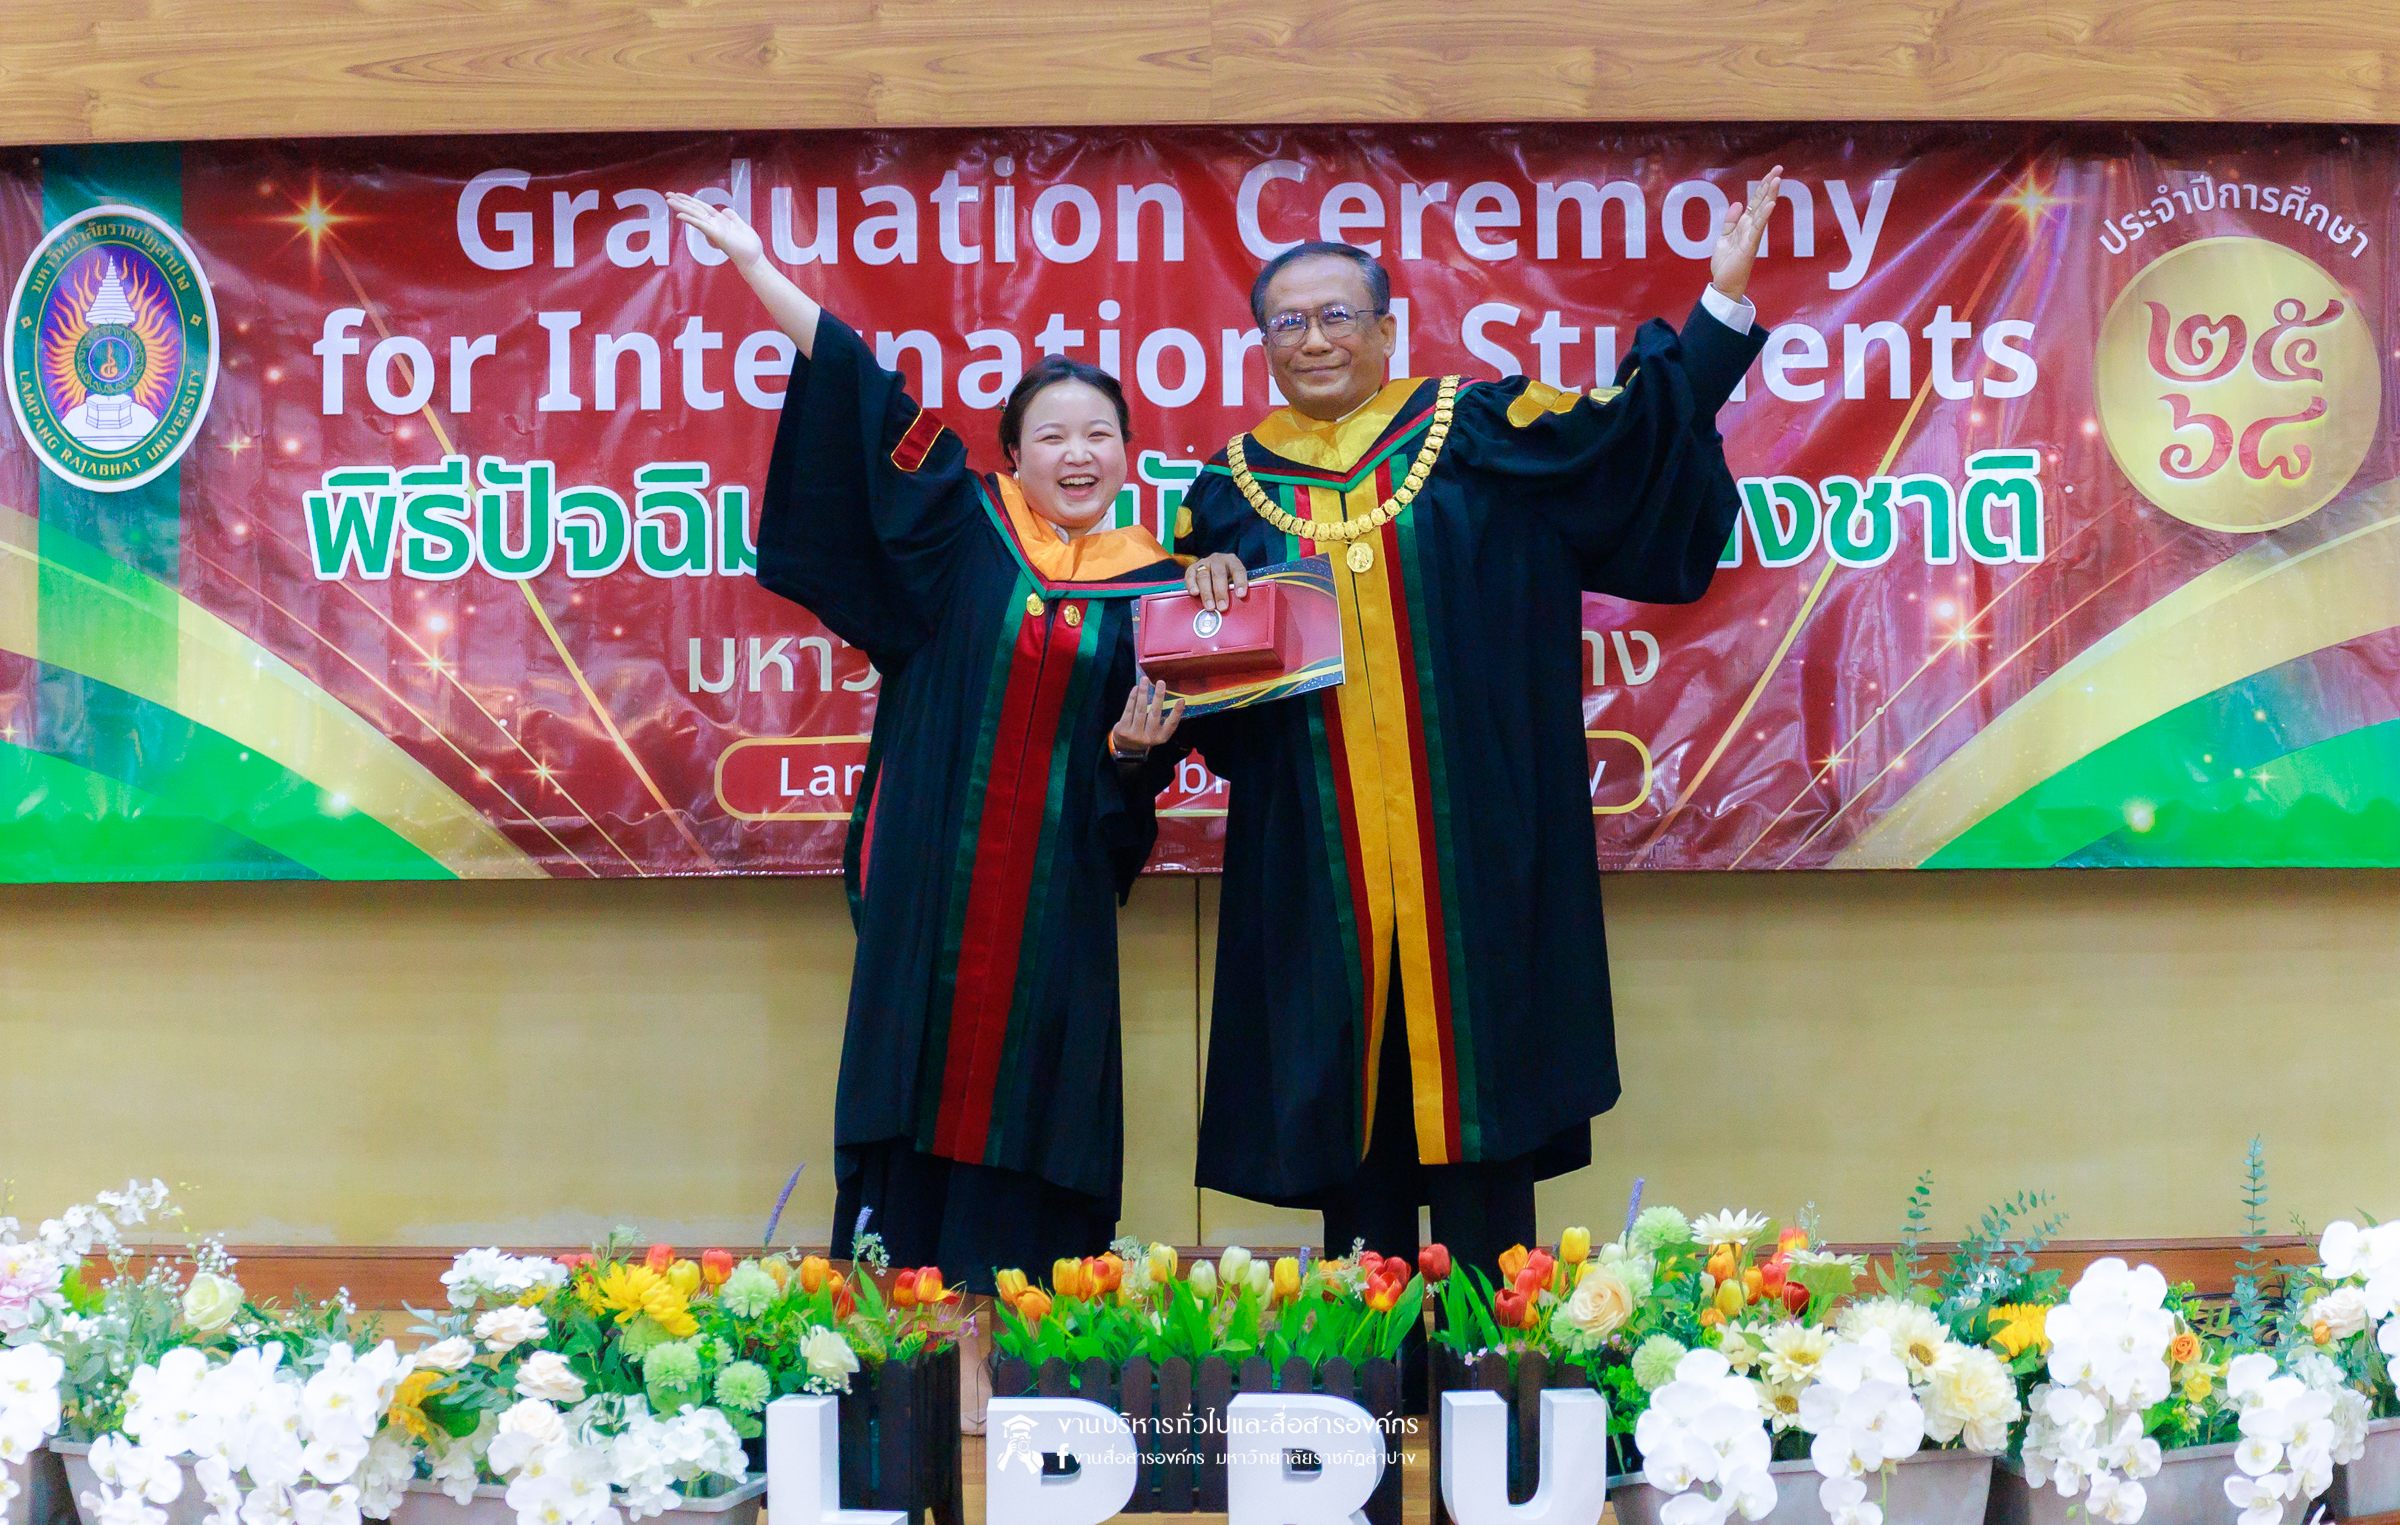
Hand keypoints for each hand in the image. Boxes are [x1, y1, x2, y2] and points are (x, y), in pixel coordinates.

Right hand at [666, 191, 763, 270]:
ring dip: (681, 207)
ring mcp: (714, 230)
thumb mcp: (741, 226)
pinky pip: (701, 225)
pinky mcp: (716, 235)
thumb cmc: (748, 246)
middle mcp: (714, 225)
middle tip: (668, 194)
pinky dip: (691, 219)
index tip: (679, 194)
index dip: (691, 200)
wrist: (754, 259)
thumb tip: (725, 209)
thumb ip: (732, 217)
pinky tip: (680, 215)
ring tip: (669, 200)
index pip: (702, 207)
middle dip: (681, 201)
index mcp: (719, 221)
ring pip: (695, 215)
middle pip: (695, 210)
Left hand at [1111, 677, 1184, 755]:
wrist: (1127, 747)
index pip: (1171, 724)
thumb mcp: (1157, 731)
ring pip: (1140, 710)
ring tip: (1145, 680)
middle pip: (1154, 714)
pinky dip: (1132, 697)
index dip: (1177, 712)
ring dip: (1143, 692)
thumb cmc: (1146, 733)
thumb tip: (1165, 695)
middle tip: (1161, 682)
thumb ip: (1162, 718)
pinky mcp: (1123, 730)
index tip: (1181, 699)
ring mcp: (1135, 734)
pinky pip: (1128, 710)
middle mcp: (1149, 737)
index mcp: (1161, 737)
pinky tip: (1136, 688)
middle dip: (1158, 696)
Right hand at [1185, 552, 1247, 613]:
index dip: (1240, 582)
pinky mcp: (1192, 568)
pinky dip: (1192, 585)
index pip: (1237, 569)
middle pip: (1219, 574)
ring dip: (1207, 593)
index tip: (1240, 595)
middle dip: (1221, 592)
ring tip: (1210, 607)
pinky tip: (1194, 594)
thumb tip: (1236, 608)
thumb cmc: (1227, 579)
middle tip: (1222, 607)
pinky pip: (1190, 576)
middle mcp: (1217, 560)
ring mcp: (1204, 563)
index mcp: (1232, 561)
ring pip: (1204, 576)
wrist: (1211, 570)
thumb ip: (1234, 590)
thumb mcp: (1234, 581)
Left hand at [1709, 165, 1782, 303]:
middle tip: (1779, 168)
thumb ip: (1731, 221)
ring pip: (1762, 212)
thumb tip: (1738, 203)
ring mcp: (1752, 236)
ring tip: (1777, 180)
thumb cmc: (1726, 263)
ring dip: (1769, 196)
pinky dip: (1764, 217)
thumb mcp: (1725, 237)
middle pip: (1762, 202)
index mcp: (1745, 225)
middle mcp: (1751, 228)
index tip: (1772, 172)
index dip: (1763, 186)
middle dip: (1769, 185)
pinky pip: (1757, 229)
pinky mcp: (1750, 246)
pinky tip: (1770, 205)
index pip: (1756, 201)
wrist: (1725, 284)